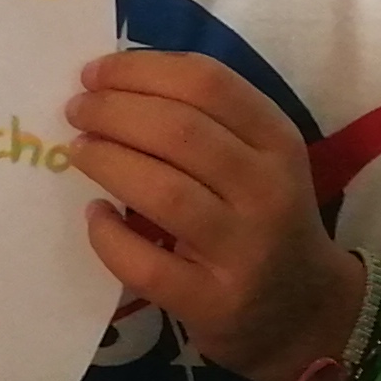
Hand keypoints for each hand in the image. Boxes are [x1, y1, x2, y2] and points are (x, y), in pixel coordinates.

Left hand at [62, 51, 367, 380]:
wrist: (304, 310)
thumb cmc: (263, 217)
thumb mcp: (258, 158)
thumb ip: (204, 119)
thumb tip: (111, 81)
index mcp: (278, 142)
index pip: (208, 84)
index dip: (140, 70)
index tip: (94, 72)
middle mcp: (268, 191)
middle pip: (179, 131)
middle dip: (113, 111)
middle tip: (76, 110)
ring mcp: (244, 250)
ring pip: (163, 190)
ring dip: (107, 161)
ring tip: (78, 151)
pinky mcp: (214, 302)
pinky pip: (146, 263)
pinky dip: (109, 236)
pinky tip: (96, 216)